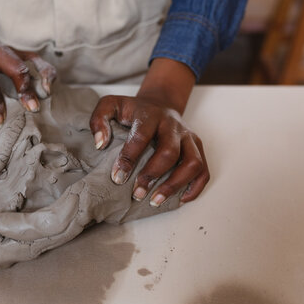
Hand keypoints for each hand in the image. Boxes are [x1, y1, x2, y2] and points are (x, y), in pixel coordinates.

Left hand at [89, 58, 209, 206]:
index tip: (118, 177)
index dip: (129, 158)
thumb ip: (99, 120)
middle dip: (152, 175)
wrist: (159, 103)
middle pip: (169, 152)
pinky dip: (195, 187)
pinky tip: (180, 199)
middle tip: (137, 193)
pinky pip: (203, 169)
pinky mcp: (197, 147)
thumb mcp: (110, 105)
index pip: (141, 137)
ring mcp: (188, 137)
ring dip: (175, 184)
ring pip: (192, 162)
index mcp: (150, 114)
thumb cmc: (132, 111)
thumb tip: (100, 144)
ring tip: (156, 201)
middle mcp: (173, 125)